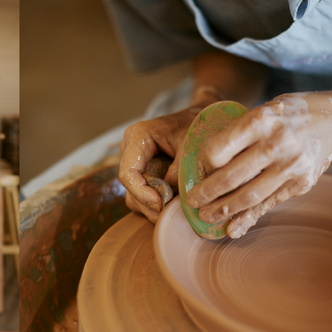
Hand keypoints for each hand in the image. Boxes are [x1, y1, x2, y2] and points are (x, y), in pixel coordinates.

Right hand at [119, 107, 199, 222]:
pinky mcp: (143, 172)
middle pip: (130, 188)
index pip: (128, 173)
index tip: (161, 205)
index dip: (141, 193)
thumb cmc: (198, 127)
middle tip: (170, 214)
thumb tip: (169, 200)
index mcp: (138, 136)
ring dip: (152, 207)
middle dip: (148, 204)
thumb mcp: (192, 148)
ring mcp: (135, 162)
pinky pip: (142, 194)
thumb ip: (179, 173)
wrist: (204, 117)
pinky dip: (156, 203)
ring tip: (173, 211)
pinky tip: (172, 204)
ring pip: (134, 195)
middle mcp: (130, 149)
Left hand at [186, 92, 331, 237]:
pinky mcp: (302, 183)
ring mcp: (291, 166)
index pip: (218, 151)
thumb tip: (205, 165)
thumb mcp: (260, 110)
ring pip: (248, 196)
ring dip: (223, 210)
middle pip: (230, 177)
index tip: (199, 169)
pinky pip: (268, 204)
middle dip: (206, 193)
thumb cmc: (287, 114)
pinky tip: (232, 228)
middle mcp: (276, 143)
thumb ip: (237, 135)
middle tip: (192, 200)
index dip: (204, 164)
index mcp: (259, 121)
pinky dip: (248, 218)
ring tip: (205, 216)